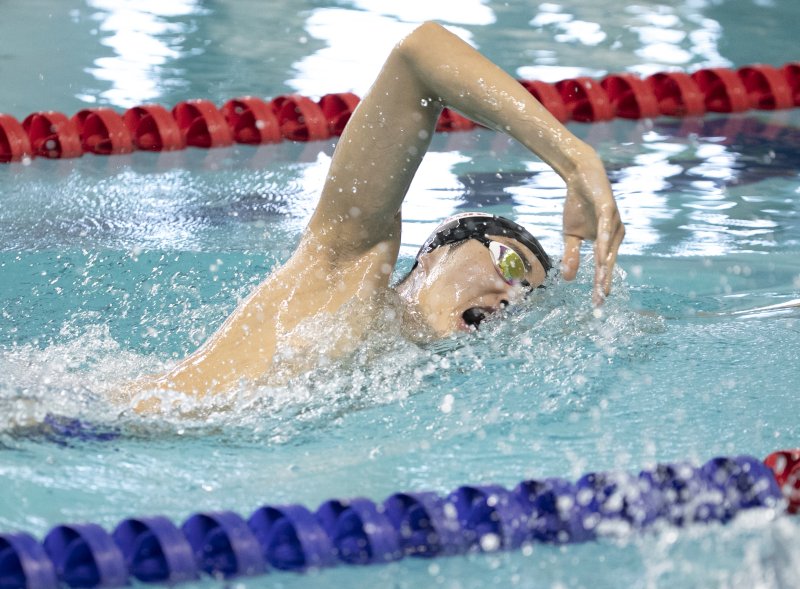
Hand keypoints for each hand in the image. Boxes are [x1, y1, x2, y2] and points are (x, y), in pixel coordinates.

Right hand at [560, 154, 624, 304]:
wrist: (580, 177)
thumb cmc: (577, 206)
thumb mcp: (570, 235)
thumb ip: (571, 256)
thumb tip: (568, 279)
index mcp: (609, 241)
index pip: (604, 267)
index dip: (601, 284)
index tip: (598, 302)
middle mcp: (616, 234)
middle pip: (609, 262)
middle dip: (604, 280)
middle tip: (601, 299)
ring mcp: (614, 222)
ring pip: (608, 249)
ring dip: (604, 267)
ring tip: (600, 283)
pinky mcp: (608, 209)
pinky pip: (605, 230)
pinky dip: (603, 244)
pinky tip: (601, 257)